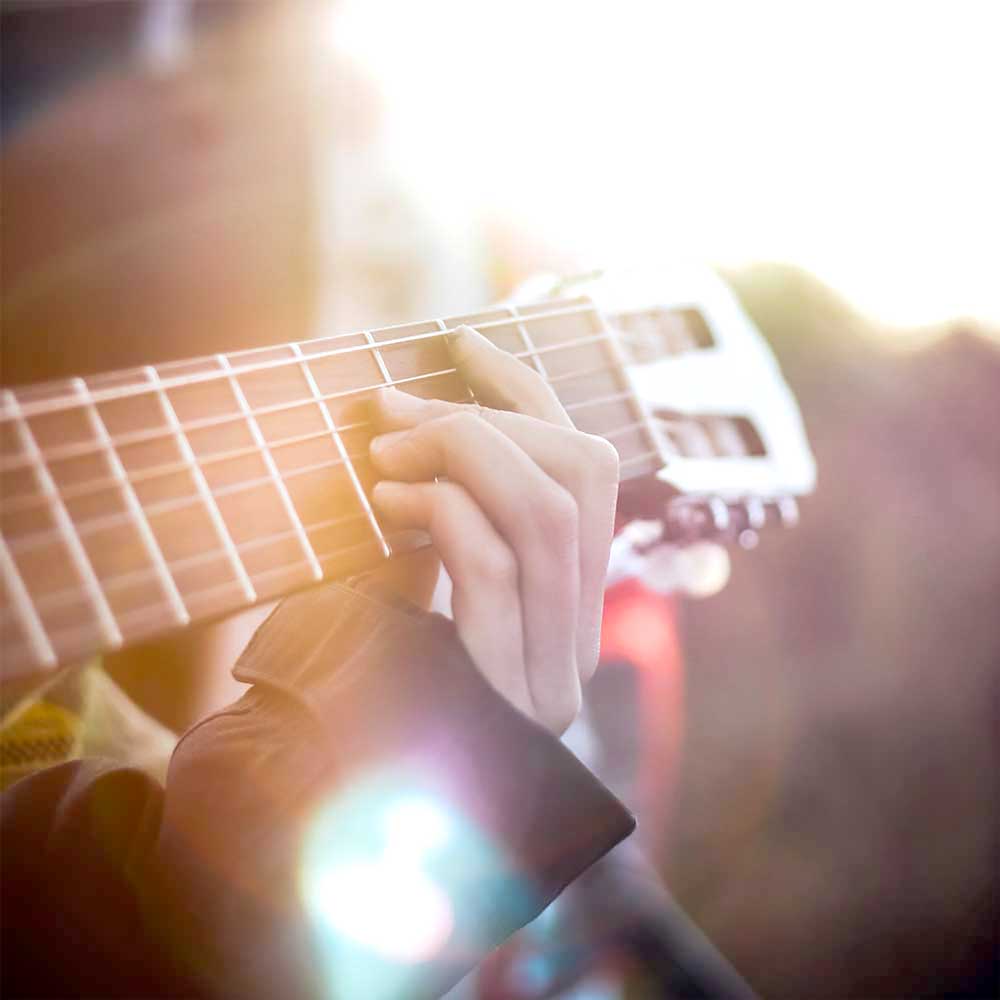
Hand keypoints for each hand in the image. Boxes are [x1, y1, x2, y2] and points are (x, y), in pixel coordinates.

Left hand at [368, 326, 619, 733]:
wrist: (335, 811)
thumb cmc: (361, 686)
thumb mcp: (411, 582)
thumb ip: (441, 516)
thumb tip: (418, 420)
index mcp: (567, 605)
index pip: (587, 468)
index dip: (530, 393)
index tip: (465, 339)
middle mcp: (577, 638)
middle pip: (581, 474)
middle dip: (483, 420)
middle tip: (389, 414)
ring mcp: (550, 671)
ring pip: (547, 509)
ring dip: (458, 454)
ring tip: (381, 457)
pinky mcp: (506, 689)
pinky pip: (494, 561)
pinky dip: (439, 508)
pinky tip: (384, 504)